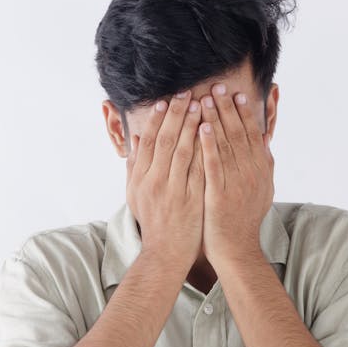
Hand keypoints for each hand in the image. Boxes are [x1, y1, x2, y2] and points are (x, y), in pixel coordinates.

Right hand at [126, 90, 204, 271]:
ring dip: (191, 125)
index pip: (148, 141)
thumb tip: (135, 137)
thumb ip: (134, 165)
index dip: (156, 119)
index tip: (165, 100)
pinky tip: (212, 132)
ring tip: (200, 105)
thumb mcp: (135, 194)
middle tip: (185, 93)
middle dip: (176, 114)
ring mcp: (174, 190)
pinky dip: (205, 149)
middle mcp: (155, 182)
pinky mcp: (192, 199)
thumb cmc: (152, 221)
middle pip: (165, 140)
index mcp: (140, 178)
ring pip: (183, 150)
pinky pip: (200, 168)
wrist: (165, 253)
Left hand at [197, 83, 273, 266]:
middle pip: (239, 133)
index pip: (252, 134)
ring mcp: (237, 182)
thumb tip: (264, 140)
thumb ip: (262, 164)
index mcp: (261, 169)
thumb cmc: (242, 219)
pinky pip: (215, 164)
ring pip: (226, 144)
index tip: (236, 93)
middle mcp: (252, 172)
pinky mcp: (221, 193)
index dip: (244, 112)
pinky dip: (210, 144)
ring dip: (216, 119)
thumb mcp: (260, 189)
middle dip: (227, 108)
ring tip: (206, 98)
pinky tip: (202, 127)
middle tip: (217, 86)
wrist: (236, 249)